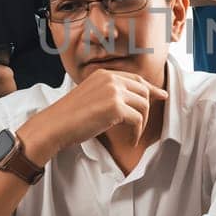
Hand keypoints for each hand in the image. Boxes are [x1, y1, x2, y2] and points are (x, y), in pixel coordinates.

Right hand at [21, 68, 169, 158]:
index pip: (135, 79)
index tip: (161, 96)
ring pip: (143, 105)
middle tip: (143, 124)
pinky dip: (136, 133)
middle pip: (143, 91)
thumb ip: (110, 94)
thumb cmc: (69, 117)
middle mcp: (110, 79)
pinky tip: (130, 140)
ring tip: (132, 135)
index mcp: (103, 74)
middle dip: (147, 109)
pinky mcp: (115, 108)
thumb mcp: (91, 96)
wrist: (54, 126)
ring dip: (141, 123)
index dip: (150, 88)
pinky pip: (137, 120)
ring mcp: (113, 91)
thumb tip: (133, 101)